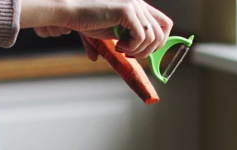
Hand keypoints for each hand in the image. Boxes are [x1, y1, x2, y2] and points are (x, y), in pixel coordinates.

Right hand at [20, 0, 172, 58]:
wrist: (72, 12)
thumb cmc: (85, 20)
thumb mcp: (107, 32)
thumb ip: (117, 40)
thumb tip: (102, 57)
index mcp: (138, 8)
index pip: (164, 24)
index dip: (159, 42)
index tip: (143, 51)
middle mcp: (140, 4)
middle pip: (163, 32)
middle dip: (149, 50)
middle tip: (130, 53)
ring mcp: (134, 6)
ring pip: (153, 37)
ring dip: (138, 50)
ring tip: (122, 49)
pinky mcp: (127, 11)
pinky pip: (141, 37)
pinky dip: (131, 47)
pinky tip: (118, 45)